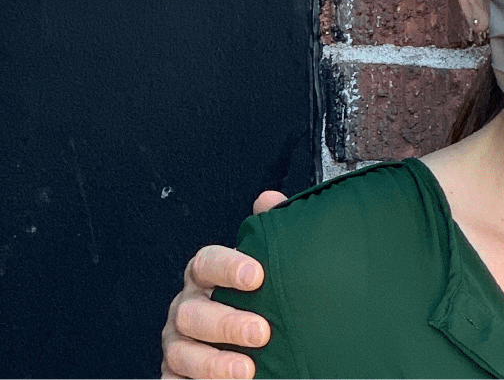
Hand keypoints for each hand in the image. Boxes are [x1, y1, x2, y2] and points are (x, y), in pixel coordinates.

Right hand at [158, 191, 287, 379]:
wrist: (247, 338)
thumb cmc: (254, 295)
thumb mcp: (264, 263)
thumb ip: (267, 232)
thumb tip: (269, 199)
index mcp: (205, 276)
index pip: (206, 262)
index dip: (228, 267)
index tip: (257, 275)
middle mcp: (187, 307)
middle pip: (192, 312)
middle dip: (226, 324)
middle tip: (261, 332)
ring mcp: (178, 342)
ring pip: (181, 351)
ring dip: (213, 362)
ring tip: (246, 370)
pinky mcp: (175, 373)